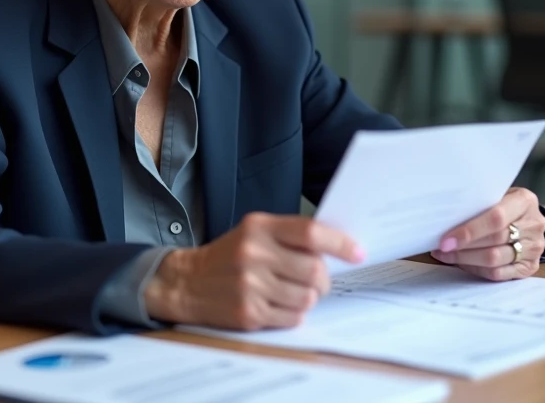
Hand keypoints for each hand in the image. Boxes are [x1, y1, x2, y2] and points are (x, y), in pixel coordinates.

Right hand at [144, 213, 363, 330]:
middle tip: (317, 279)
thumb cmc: (229, 256)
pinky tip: (277, 304)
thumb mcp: (254, 231)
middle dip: (323, 278)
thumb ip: (290, 235)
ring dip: (308, 297)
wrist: (186, 282)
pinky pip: (293, 317)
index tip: (357, 252)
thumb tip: (337, 247)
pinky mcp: (249, 313)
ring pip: (308, 297)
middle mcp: (254, 254)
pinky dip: (293, 313)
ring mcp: (251, 285)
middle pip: (315, 270)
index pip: (310, 232)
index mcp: (259, 227)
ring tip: (292, 291)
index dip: (339, 243)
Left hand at [430, 187, 544, 280]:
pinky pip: (499, 274)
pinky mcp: (530, 267)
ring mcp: (534, 248)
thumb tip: (446, 219)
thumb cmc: (506, 204)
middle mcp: (534, 225)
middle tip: (441, 247)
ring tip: (446, 255)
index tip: (446, 239)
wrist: (530, 218)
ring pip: (495, 260)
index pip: (496, 218)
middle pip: (494, 240)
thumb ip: (479, 204)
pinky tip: (462, 263)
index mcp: (525, 202)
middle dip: (463, 247)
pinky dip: (476, 270)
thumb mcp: (498, 195)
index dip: (469, 230)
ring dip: (466, 259)